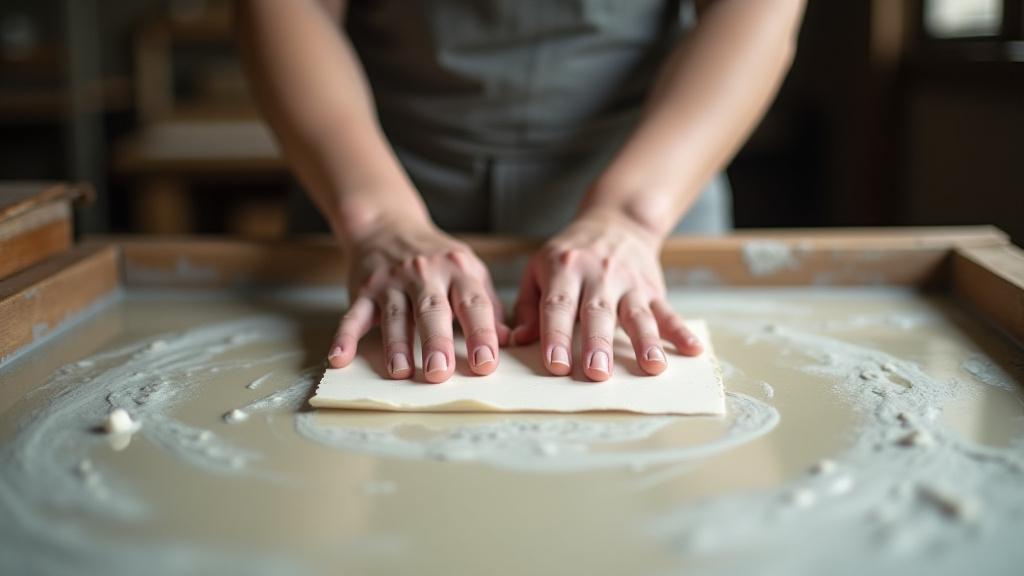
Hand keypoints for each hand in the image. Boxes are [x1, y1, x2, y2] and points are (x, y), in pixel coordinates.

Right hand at [327, 220, 509, 382]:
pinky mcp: (364, 290)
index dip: (482, 333)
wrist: (388, 225)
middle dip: (437, 342)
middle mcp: (425, 274)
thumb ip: (489, 306)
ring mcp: (392, 281)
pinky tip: (340, 357)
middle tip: (440, 373)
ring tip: (400, 372)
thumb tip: (511, 340)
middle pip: (432, 311)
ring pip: (395, 315)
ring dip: (396, 345)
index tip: (487, 363)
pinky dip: (345, 336)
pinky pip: (353, 315)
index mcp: (458, 270)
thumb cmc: (437, 259)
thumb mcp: (469, 271)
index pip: (473, 303)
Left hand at [510, 209, 702, 380]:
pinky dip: (680, 331)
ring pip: (637, 314)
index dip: (556, 335)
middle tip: (596, 373)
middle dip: (598, 343)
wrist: (616, 221)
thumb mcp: (538, 268)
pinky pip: (667, 311)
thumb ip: (529, 306)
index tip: (555, 365)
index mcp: (564, 268)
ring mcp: (629, 281)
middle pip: (598, 312)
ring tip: (651, 367)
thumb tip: (519, 341)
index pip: (558, 305)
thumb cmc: (568, 255)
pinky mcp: (652, 288)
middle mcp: (598, 273)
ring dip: (645, 341)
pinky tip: (691, 349)